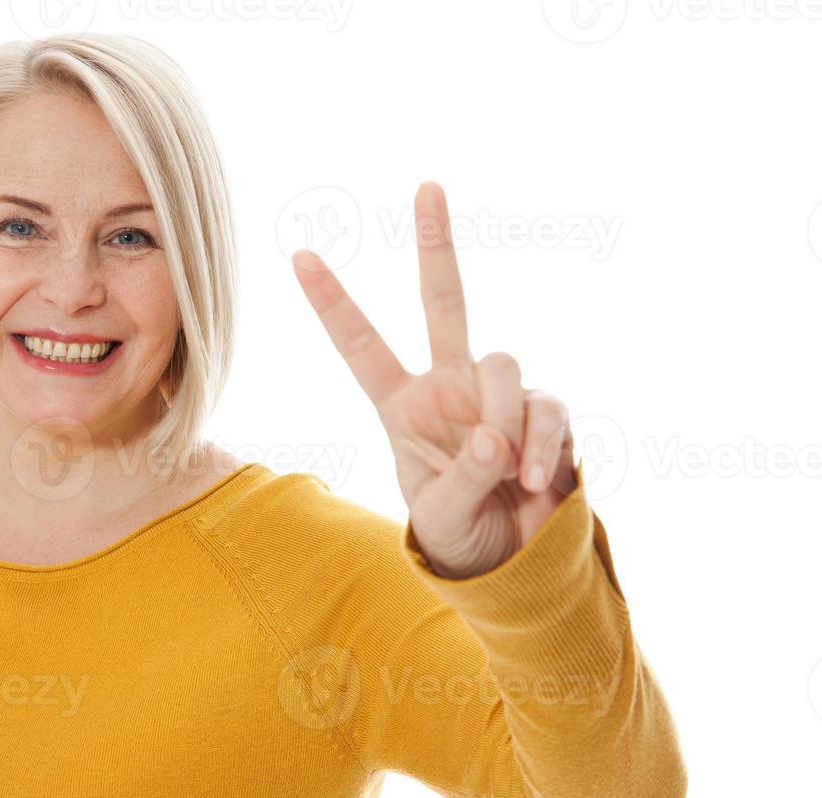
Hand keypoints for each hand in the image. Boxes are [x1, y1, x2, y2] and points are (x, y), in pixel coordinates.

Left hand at [291, 181, 577, 579]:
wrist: (515, 565)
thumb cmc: (460, 536)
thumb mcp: (441, 516)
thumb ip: (462, 479)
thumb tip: (492, 439)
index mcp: (402, 406)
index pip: (361, 346)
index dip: (332, 303)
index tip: (298, 255)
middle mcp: (450, 386)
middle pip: (443, 301)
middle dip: (436, 244)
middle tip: (426, 185)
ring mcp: (500, 393)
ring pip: (505, 366)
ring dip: (506, 423)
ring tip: (508, 477)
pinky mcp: (547, 411)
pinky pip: (546, 410)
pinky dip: (541, 447)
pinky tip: (536, 483)